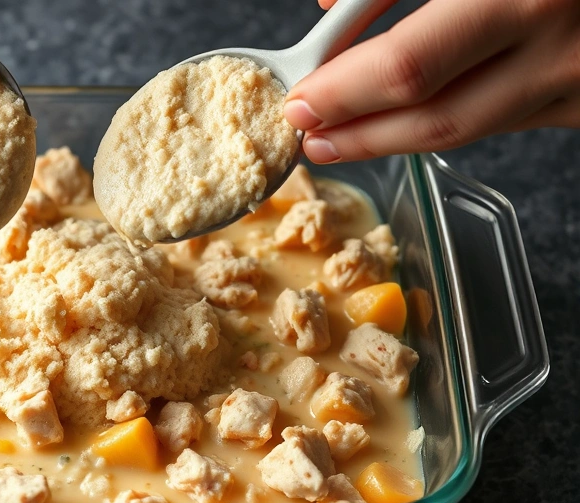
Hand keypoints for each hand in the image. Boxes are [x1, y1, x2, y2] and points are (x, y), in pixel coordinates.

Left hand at [285, 0, 579, 162]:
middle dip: (353, 128)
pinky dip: (445, 122)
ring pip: (465, 130)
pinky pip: (503, 120)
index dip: (341, 84)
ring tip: (337, 140)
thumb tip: (338, 4)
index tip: (300, 91)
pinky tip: (405, 120)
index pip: (406, 61)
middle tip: (304, 130)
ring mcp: (579, 78)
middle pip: (429, 113)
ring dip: (389, 140)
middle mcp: (558, 42)